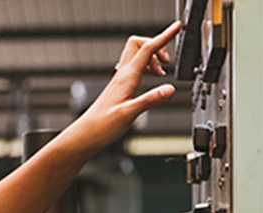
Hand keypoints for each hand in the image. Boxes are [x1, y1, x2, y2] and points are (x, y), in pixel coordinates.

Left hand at [73, 21, 181, 150]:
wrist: (86, 134)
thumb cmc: (101, 126)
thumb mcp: (129, 114)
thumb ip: (150, 100)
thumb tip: (170, 89)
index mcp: (126, 78)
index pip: (147, 49)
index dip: (164, 36)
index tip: (176, 28)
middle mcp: (122, 76)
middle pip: (139, 45)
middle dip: (156, 46)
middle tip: (168, 60)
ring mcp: (120, 81)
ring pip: (137, 57)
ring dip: (153, 59)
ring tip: (162, 73)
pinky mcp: (120, 88)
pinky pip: (135, 69)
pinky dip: (147, 69)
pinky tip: (151, 81)